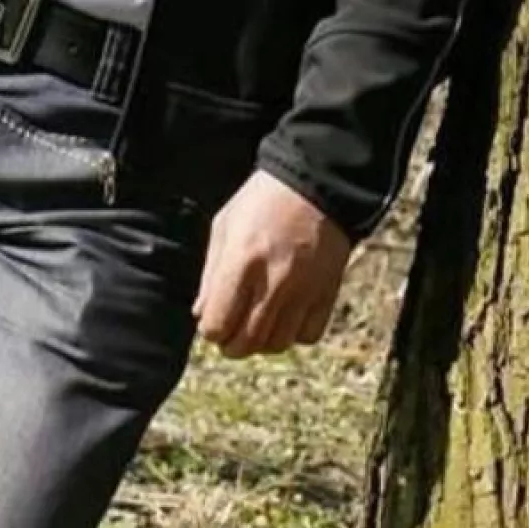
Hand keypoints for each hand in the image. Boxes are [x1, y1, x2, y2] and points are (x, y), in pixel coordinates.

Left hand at [192, 170, 351, 357]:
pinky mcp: (327, 292)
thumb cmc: (263, 200)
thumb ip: (210, 273)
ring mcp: (303, 290)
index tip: (214, 318)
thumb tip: (201, 314)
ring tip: (257, 322)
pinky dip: (294, 333)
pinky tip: (286, 314)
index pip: (217, 325)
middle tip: (231, 329)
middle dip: (232, 343)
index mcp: (242, 262)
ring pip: (277, 345)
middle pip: (245, 344)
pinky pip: (307, 335)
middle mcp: (273, 282)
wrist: (316, 182)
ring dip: (262, 341)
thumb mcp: (225, 224)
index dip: (211, 329)